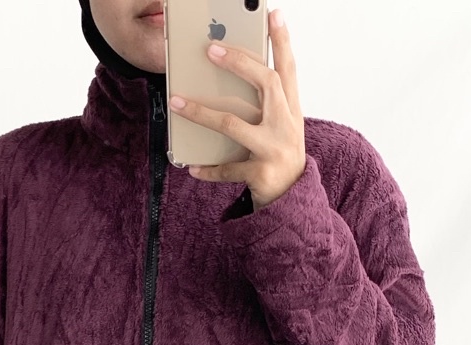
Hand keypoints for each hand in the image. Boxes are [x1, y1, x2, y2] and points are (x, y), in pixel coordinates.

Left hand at [167, 8, 305, 211]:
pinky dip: (208, 169)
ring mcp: (274, 149)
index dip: (281, 42)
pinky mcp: (260, 173)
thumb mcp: (279, 129)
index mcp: (292, 111)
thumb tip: (228, 82)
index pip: (288, 69)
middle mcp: (286, 126)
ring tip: (177, 102)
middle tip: (210, 48)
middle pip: (266, 84)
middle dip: (238, 63)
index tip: (273, 14)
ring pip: (233, 125)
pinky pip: (227, 168)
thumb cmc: (278, 158)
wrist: (293, 201)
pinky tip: (192, 167)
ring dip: (202, 113)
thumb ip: (263, 107)